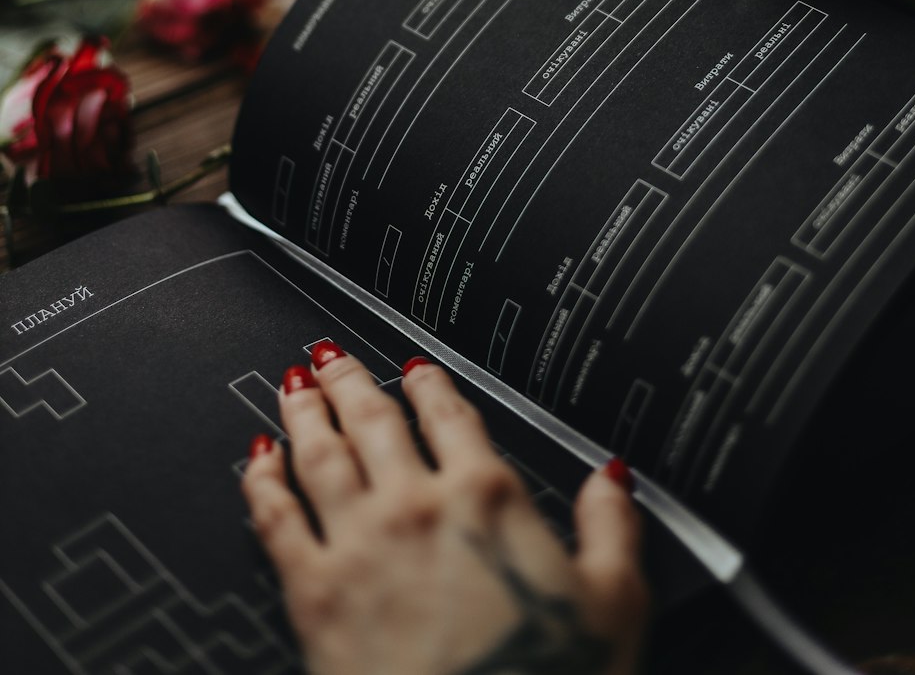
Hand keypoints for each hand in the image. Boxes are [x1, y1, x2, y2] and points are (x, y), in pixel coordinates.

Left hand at [242, 349, 647, 674]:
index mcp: (485, 497)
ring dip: (305, 412)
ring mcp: (358, 545)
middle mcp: (415, 506)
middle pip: (373, 420)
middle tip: (330, 355)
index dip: (429, 383)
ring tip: (294, 384)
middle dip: (349, 380)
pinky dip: (263, 482)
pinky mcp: (313, 594)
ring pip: (320, 454)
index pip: (451, 415)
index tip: (414, 366)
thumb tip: (612, 479)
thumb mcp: (614, 604)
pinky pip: (276, 519)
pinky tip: (257, 462)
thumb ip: (612, 527)